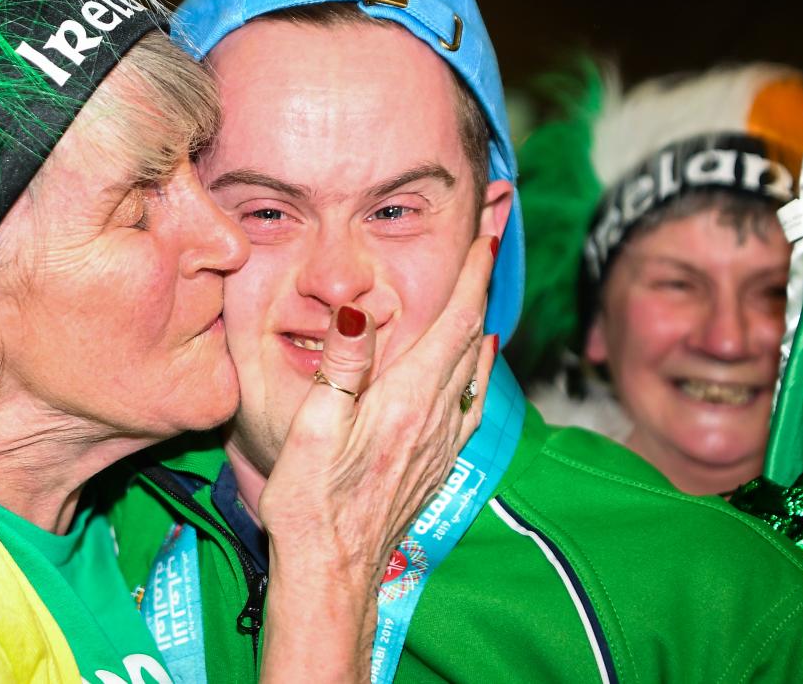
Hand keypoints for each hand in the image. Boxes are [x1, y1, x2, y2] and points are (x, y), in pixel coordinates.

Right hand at [256, 236, 497, 678]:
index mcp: (408, 400)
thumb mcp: (315, 427)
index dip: (472, 274)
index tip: (486, 231)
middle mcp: (435, 418)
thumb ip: (342, 365)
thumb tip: (360, 309)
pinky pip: (470, 403)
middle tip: (490, 238)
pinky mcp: (433, 463)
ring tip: (483, 292)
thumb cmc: (312, 501)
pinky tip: (478, 368)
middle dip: (481, 284)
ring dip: (481, 325)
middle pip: (472, 337)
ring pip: (475, 370)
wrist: (332, 571)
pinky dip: (478, 371)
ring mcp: (439, 443)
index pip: (454, 323)